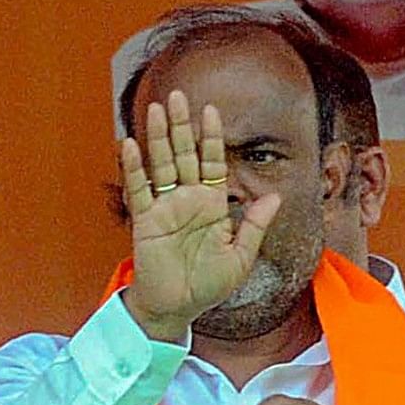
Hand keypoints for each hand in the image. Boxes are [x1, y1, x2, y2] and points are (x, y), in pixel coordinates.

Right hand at [114, 89, 281, 345]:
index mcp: (211, 204)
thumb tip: (274, 196)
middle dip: (180, 125)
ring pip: (161, 164)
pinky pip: (140, 189)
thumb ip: (254, 225)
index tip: (209, 110)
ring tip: (155, 109)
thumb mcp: (240, 257)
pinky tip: (131, 145)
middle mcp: (187, 200)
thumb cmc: (208, 286)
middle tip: (177, 96)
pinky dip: (134, 168)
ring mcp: (165, 208)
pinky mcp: (146, 221)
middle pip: (183, 154)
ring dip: (157, 137)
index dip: (211, 136)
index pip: (212, 161)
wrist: (177, 308)